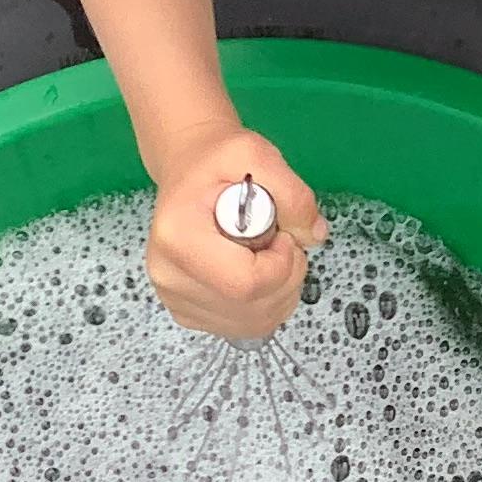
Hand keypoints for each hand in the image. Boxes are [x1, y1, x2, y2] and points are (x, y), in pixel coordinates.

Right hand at [145, 126, 328, 338]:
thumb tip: (313, 237)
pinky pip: (244, 326)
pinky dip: (266, 304)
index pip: (246, 284)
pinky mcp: (187, 312)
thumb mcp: (258, 155)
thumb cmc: (217, 159)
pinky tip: (257, 270)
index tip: (284, 234)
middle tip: (282, 239)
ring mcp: (175, 298)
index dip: (282, 265)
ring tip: (269, 253)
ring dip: (280, 292)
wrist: (187, 166)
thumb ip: (293, 194)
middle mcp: (168, 275)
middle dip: (287, 277)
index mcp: (179, 237)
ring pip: (254, 323)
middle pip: (253, 309)